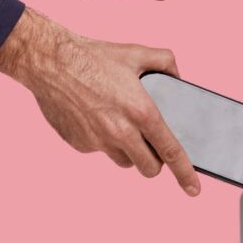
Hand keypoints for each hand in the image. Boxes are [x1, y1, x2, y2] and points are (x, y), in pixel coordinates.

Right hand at [0, 8, 200, 196]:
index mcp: (141, 112)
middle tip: (152, 146)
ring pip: (124, 161)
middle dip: (155, 162)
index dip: (185, 173)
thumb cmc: (94, 56)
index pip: (170, 151)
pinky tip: (96, 116)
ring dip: (129, 151)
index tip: (194, 189)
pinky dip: (104, 140)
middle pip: (149, 168)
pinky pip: (100, 150)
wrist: (48, 62)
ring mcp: (98, 141)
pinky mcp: (79, 144)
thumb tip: (178, 79)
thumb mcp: (137, 53)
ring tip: (121, 125)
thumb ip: (166, 63)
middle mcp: (121, 132)